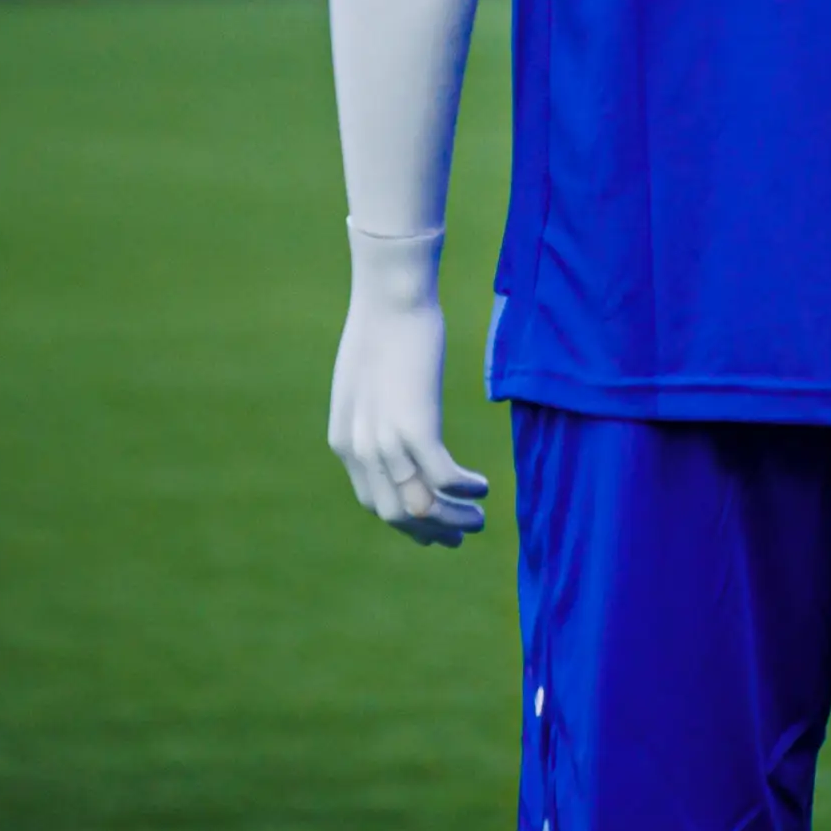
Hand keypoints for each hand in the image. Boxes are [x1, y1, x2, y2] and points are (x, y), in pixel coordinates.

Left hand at [327, 224, 488, 547]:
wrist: (389, 298)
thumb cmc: (384, 328)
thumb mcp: (370, 380)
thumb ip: (377, 412)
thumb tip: (398, 425)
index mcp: (345, 441)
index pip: (375, 503)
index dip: (410, 523)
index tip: (439, 526)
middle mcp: (360, 450)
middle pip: (397, 515)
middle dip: (433, 531)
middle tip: (465, 532)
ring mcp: (386, 440)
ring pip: (419, 505)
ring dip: (452, 519)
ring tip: (481, 518)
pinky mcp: (415, 423)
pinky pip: (441, 476)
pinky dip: (464, 489)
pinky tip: (484, 485)